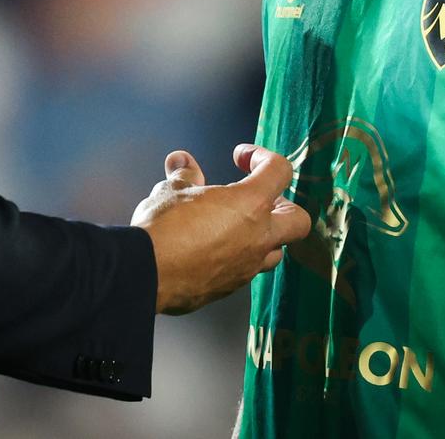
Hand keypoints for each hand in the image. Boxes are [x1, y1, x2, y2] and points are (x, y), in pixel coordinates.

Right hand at [130, 143, 311, 314]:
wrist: (146, 272)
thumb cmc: (163, 227)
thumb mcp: (171, 190)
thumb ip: (184, 175)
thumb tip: (182, 162)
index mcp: (250, 204)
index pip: (280, 171)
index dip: (262, 157)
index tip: (240, 157)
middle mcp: (258, 237)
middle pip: (298, 221)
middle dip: (284, 206)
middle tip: (261, 197)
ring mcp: (246, 267)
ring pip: (274, 252)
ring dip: (263, 237)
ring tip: (237, 226)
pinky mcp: (229, 287)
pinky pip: (246, 270)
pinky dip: (237, 257)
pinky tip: (212, 249)